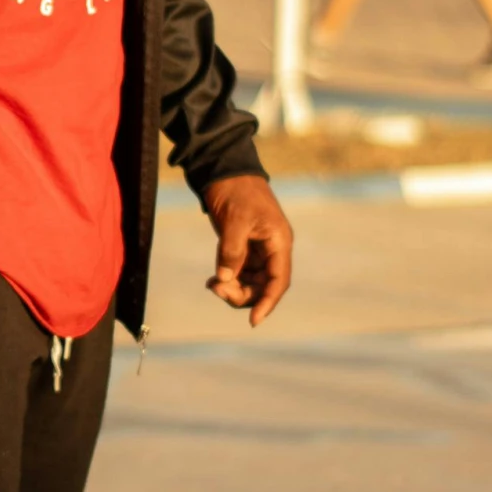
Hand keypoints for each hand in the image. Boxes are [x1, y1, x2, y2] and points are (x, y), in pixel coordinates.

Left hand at [202, 175, 293, 327]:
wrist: (225, 170)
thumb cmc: (236, 191)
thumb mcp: (235, 219)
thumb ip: (231, 251)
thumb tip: (225, 279)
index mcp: (279, 242)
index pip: (278, 281)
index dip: (267, 302)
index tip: (253, 321)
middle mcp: (272, 249)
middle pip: (263, 286)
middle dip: (242, 295)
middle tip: (216, 289)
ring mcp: (257, 250)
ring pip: (250, 283)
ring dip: (233, 289)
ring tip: (212, 284)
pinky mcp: (242, 248)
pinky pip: (238, 273)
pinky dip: (227, 281)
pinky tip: (212, 282)